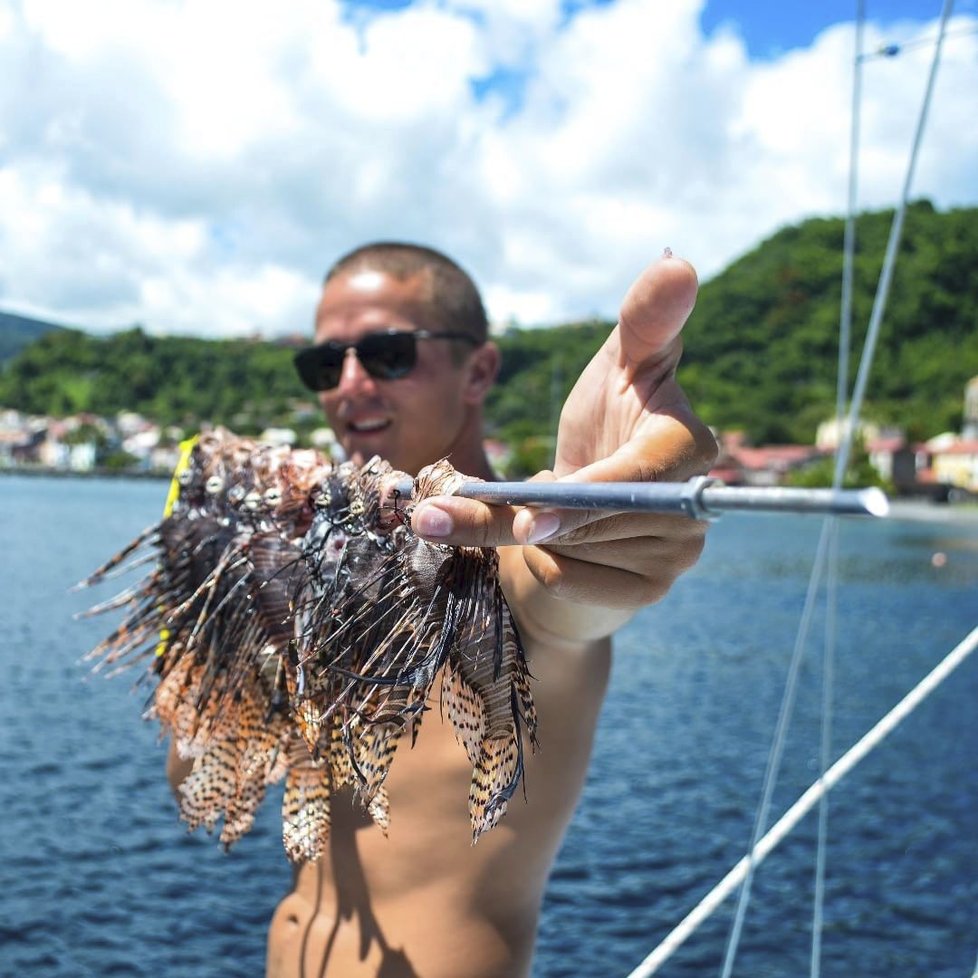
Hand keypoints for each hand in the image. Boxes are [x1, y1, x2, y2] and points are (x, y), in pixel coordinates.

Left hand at [412, 253, 717, 628]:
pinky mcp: (645, 595)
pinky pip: (569, 588)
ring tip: (518, 518)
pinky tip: (546, 548)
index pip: (640, 480)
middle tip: (438, 514)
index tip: (527, 522)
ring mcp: (673, 560)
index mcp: (687, 448)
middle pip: (590, 524)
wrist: (589, 504)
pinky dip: (537, 570)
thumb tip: (679, 260)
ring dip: (515, 542)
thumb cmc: (604, 423)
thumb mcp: (616, 367)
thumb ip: (644, 320)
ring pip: (569, 559)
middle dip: (511, 518)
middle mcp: (692, 511)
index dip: (585, 499)